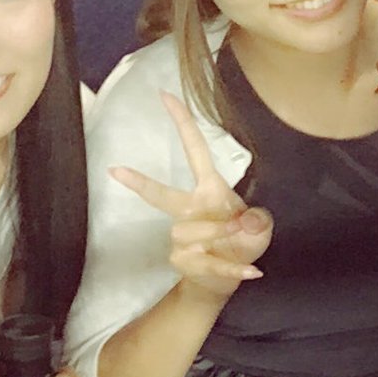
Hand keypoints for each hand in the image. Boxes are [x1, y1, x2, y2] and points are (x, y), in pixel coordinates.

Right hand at [110, 91, 271, 298]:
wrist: (221, 281)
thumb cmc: (239, 242)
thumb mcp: (260, 228)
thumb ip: (259, 221)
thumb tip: (246, 220)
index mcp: (208, 189)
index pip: (194, 150)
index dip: (182, 122)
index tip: (165, 95)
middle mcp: (189, 208)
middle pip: (162, 195)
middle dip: (142, 184)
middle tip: (117, 171)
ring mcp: (181, 236)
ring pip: (191, 233)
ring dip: (221, 238)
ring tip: (242, 247)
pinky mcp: (182, 259)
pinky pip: (208, 263)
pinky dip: (234, 270)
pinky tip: (254, 273)